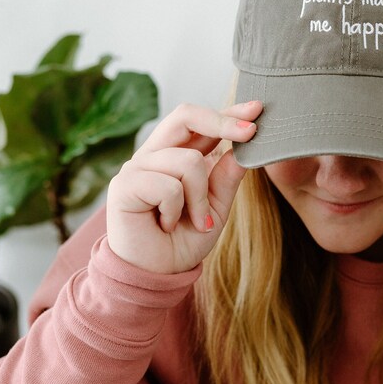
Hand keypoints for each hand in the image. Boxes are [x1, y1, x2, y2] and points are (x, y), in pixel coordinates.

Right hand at [105, 101, 262, 273]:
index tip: (257, 109)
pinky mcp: (124, 185)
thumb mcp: (216, 208)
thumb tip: (244, 148)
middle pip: (185, 115)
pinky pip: (169, 186)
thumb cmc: (183, 239)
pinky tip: (166, 225)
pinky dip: (177, 210)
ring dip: (200, 198)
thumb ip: (227, 178)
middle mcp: (155, 154)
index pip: (200, 122)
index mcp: (176, 155)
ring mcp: (137, 167)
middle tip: (250, 132)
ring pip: (188, 161)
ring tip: (195, 220)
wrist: (156, 274)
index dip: (228, 112)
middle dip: (221, 121)